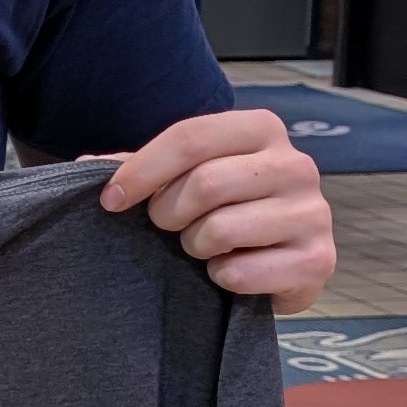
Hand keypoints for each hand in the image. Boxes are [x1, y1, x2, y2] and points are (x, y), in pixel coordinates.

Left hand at [102, 108, 334, 312]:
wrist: (278, 261)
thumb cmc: (224, 208)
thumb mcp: (184, 178)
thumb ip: (139, 166)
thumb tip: (87, 166)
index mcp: (262, 129)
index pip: (190, 137)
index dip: (141, 170)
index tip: (111, 200)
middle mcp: (296, 165)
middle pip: (204, 183)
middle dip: (168, 214)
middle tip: (169, 227)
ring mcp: (313, 213)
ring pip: (220, 229)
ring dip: (195, 246)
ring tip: (205, 246)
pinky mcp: (319, 260)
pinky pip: (239, 272)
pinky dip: (220, 277)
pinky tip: (230, 270)